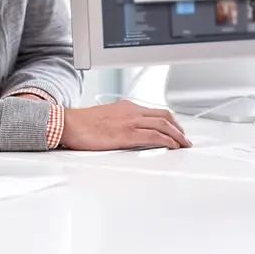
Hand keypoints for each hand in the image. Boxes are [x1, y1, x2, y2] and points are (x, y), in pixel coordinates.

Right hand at [61, 100, 190, 150]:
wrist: (69, 123)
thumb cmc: (82, 123)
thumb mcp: (106, 117)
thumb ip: (120, 121)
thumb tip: (128, 132)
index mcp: (127, 106)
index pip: (156, 111)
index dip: (170, 121)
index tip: (176, 130)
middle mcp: (132, 111)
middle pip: (165, 115)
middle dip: (179, 128)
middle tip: (185, 139)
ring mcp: (130, 121)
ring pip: (163, 124)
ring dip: (177, 135)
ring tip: (183, 145)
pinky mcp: (127, 134)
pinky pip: (154, 136)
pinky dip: (167, 141)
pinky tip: (172, 146)